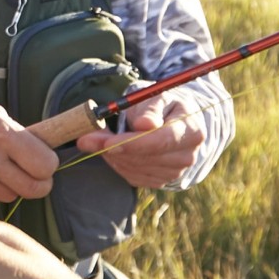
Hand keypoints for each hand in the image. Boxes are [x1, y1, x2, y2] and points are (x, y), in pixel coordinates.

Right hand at [0, 93, 57, 203]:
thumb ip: (15, 133)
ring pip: (9, 196)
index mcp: (2, 134)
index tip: (42, 164)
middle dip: (37, 184)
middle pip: (34, 189)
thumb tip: (37, 151)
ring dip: (7, 186)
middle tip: (30, 177)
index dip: (47, 166)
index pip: (45, 165)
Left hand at [74, 93, 202, 188]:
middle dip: (114, 149)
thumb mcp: (156, 97)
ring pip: (136, 168)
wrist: (173, 122)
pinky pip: (133, 176)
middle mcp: (187, 155)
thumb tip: (145, 124)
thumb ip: (149, 109)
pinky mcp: (161, 181)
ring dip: (113, 156)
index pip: (161, 141)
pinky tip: (114, 151)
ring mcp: (175, 172)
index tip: (106, 142)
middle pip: (147, 158)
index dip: (132, 143)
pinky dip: (118, 164)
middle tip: (87, 139)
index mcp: (192, 130)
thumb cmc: (162, 106)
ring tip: (102, 139)